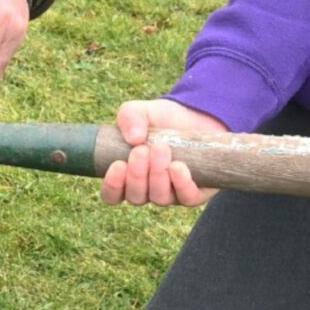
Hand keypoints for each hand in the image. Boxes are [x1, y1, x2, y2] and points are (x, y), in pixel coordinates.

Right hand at [100, 98, 228, 206]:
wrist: (197, 117)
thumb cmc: (162, 119)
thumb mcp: (142, 111)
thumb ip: (130, 117)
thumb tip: (134, 138)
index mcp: (128, 176)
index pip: (113, 195)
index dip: (112, 186)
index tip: (118, 164)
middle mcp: (148, 190)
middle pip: (136, 196)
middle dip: (137, 175)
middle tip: (141, 150)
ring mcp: (171, 194)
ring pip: (159, 198)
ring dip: (158, 175)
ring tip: (160, 149)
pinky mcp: (195, 192)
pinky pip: (187, 198)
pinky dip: (181, 183)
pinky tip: (177, 167)